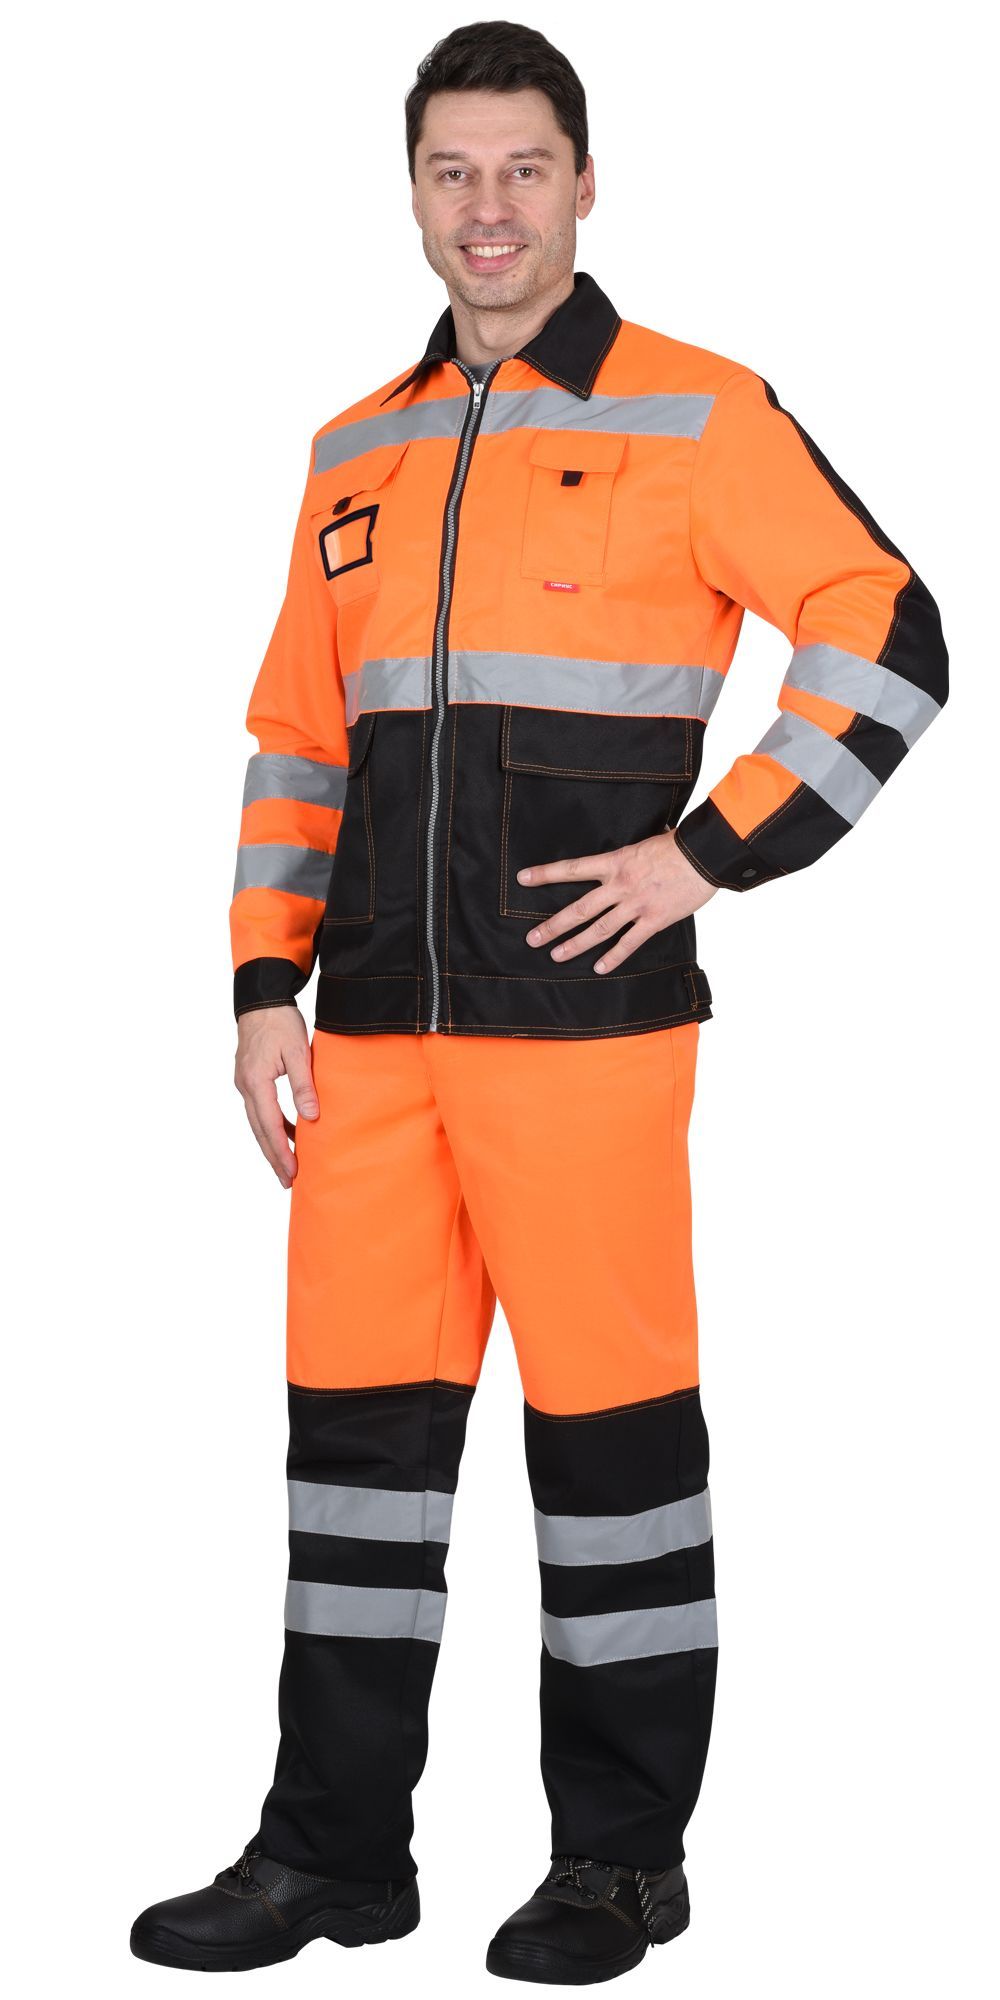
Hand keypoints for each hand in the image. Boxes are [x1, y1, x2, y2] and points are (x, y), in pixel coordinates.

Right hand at [234, 1005, 318, 1188]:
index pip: (269, 1125)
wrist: (261, 999)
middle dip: (273, 1157)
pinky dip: (273, 1125)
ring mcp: (244, 1083)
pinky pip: (260, 1110)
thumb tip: (311, 1116)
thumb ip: (303, 1085)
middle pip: (259, 1131)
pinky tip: (289, 1134)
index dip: (281, 1151)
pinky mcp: (249, 1079)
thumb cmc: (280, 1022)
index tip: (292, 1172)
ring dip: (272, 1144)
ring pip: (257, 1123)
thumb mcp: (298, 1051)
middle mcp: (245, 1086)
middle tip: (288, 1181)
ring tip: (287, 1166)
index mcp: (256, 1081)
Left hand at [517, 830, 717, 972]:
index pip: (573, 868)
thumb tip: (631, 848)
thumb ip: (631, 852)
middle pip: (579, 909)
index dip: (545, 874)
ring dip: (575, 945)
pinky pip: (629, 942)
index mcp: (615, 862)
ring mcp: (636, 905)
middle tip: (533, 939)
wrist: (705, 855)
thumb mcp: (646, 841)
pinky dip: (614, 957)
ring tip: (556, 956)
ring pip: (598, 929)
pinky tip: (600, 968)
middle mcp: (620, 885)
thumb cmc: (679, 844)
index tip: (523, 878)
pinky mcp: (654, 920)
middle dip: (553, 925)